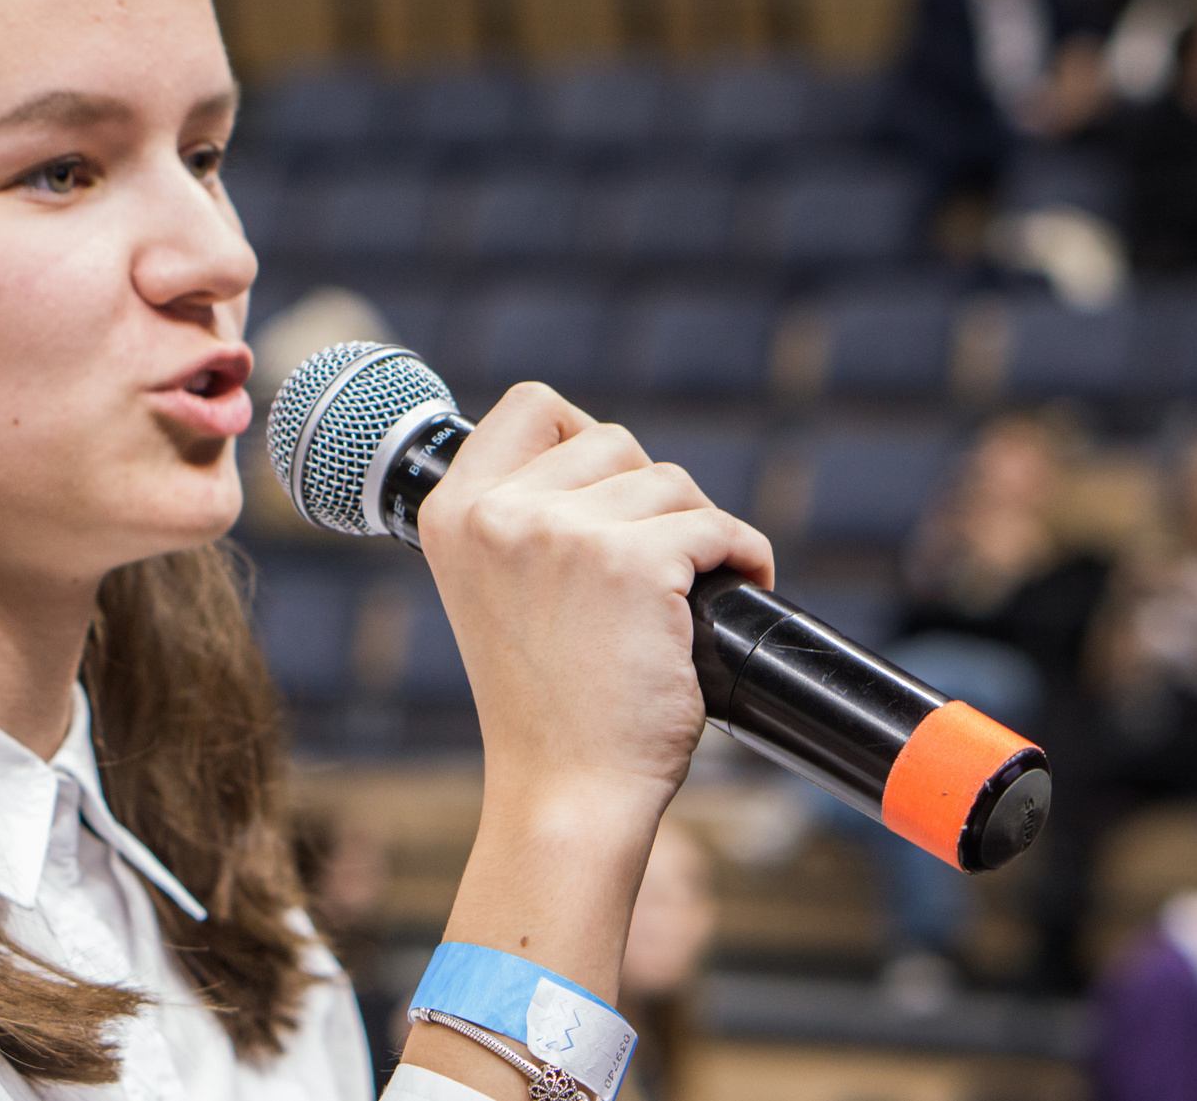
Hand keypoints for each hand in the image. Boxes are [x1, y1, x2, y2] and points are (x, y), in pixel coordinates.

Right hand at [400, 386, 773, 1095]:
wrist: (565, 791)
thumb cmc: (543, 703)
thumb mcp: (495, 590)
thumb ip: (520, 519)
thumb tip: (601, 453)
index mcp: (452, 513)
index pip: (530, 405)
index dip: (581, 436)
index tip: (607, 490)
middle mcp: (498, 512)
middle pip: (611, 439)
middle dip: (645, 496)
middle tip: (650, 564)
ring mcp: (563, 533)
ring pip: (670, 482)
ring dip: (695, 530)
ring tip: (686, 590)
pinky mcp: (635, 563)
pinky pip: (718, 526)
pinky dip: (744, 556)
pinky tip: (736, 589)